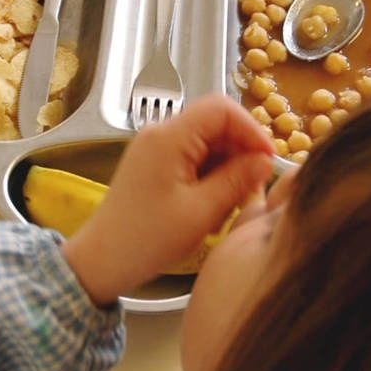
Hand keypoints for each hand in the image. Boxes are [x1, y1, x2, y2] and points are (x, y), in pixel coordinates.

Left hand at [62, 95, 274, 305]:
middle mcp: (161, 134)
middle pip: (216, 124)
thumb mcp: (201, 212)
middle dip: (241, 151)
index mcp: (169, 137)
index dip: (251, 130)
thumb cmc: (147, 239)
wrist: (103, 261)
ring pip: (209, 142)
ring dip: (228, 167)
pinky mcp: (156, 164)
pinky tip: (214, 205)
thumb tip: (266, 161)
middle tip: (254, 187)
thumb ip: (237, 180)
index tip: (268, 160)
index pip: (222, 109)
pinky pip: (195, 157)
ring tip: (232, 203)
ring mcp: (157, 148)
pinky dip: (212, 176)